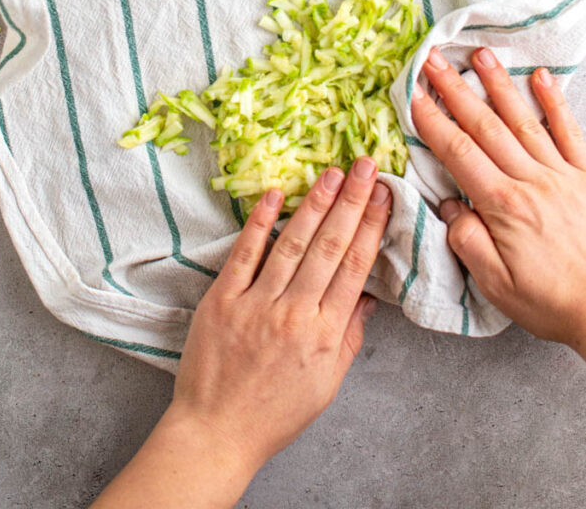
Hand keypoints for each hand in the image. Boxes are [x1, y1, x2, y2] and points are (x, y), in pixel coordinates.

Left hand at [170, 160, 391, 475]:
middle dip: (351, 202)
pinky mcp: (222, 300)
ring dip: (314, 204)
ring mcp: (257, 304)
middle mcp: (295, 313)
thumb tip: (367, 296)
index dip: (371, 226)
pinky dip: (259, 223)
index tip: (383, 194)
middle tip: (364, 166)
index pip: (355, 267)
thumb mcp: (327, 383)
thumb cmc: (274, 413)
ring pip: (292, 244)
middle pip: (330, 247)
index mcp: (325, 333)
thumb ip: (349, 336)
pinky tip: (274, 194)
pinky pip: (244, 254)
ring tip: (331, 173)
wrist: (216, 433)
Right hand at [411, 46, 585, 356]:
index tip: (411, 94)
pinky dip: (553, 103)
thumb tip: (449, 207)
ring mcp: (562, 174)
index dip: (431, 120)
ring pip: (523, 120)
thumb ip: (467, 241)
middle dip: (455, 89)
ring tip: (479, 54)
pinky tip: (540, 78)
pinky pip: (569, 132)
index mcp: (503, 205)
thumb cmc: (551, 302)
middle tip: (433, 60)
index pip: (458, 152)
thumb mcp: (496, 285)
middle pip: (486, 126)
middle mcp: (531, 181)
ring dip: (498, 85)